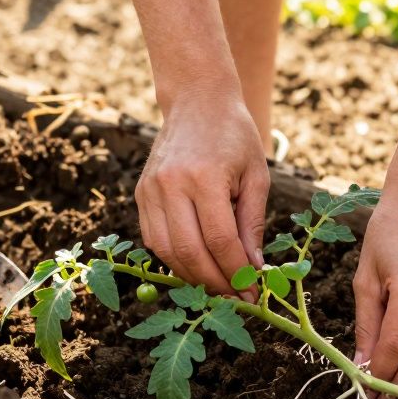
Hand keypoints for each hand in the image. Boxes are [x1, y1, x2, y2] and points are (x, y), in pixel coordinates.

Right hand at [137, 93, 269, 294]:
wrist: (197, 101)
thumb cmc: (234, 136)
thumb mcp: (256, 176)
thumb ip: (252, 224)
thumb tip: (254, 269)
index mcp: (204, 177)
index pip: (219, 240)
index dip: (236, 273)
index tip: (252, 292)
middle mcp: (171, 184)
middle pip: (189, 252)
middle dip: (215, 283)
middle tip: (235, 298)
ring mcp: (151, 190)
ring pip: (167, 252)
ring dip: (192, 277)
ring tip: (217, 286)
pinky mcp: (141, 193)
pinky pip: (154, 239)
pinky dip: (174, 259)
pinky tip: (196, 265)